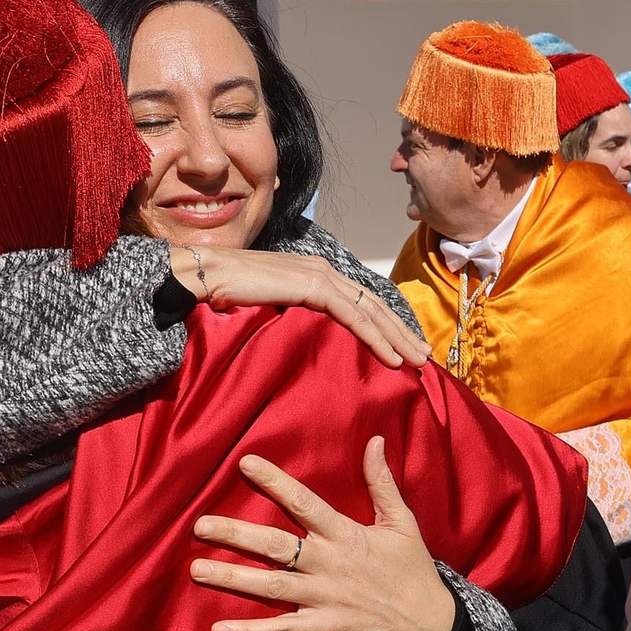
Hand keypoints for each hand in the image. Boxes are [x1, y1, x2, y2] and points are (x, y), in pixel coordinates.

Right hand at [171, 246, 429, 368]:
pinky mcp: (314, 286)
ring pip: (372, 311)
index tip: (403, 344)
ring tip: (417, 361)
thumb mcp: (269, 304)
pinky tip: (391, 356)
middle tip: (424, 356)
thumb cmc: (228, 293)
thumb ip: (292, 312)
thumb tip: (302, 335)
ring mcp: (321, 275)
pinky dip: (376, 337)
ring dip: (397, 338)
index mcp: (316, 272)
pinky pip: (354, 317)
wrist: (207, 275)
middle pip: (375, 304)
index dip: (386, 322)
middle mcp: (325, 269)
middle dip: (401, 331)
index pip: (362, 299)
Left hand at [189, 439, 454, 630]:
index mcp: (346, 535)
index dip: (275, 482)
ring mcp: (325, 599)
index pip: (305, 503)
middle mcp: (330, 565)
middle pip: (276, 546)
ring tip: (196, 570)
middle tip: (199, 525)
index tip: (245, 463)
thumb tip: (375, 441)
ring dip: (232, 579)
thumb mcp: (402, 524)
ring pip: (271, 588)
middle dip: (236, 534)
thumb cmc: (413, 573)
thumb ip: (382, 483)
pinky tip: (218, 630)